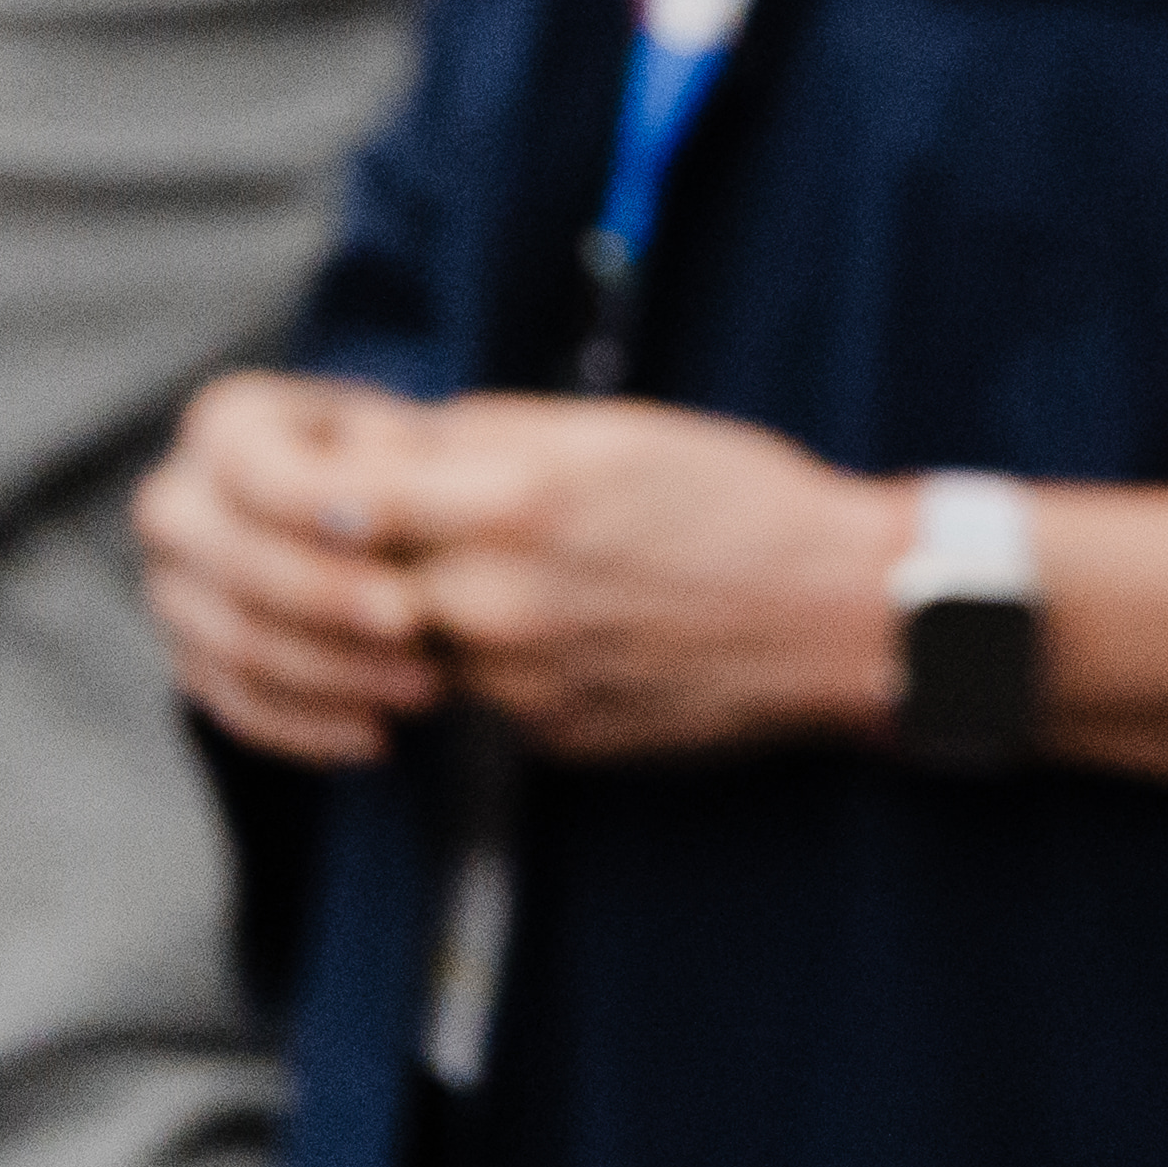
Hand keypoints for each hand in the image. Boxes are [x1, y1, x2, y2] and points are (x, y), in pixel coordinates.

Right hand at [138, 370, 464, 765]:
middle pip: (236, 567)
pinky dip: (307, 726)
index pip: (259, 477)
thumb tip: (388, 471)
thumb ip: (397, 457)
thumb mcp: (406, 439)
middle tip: (421, 638)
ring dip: (335, 677)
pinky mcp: (186, 654)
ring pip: (236, 645)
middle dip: (333, 610)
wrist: (370, 520)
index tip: (401, 563)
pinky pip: (234, 704)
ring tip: (424, 690)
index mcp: (224, 424)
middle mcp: (175, 502)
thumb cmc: (398, 468)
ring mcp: (170, 586)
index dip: (332, 526)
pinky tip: (377, 735)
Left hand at [372, 393, 903, 762]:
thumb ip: (485, 436)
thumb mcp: (611, 429)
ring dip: (425, 604)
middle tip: (411, 514)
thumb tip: (388, 438)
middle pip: (359, 575)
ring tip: (502, 566)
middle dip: (373, 544)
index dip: (330, 475)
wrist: (838, 616)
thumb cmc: (741, 500)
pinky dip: (486, 657)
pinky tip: (556, 622)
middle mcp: (498, 600)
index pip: (343, 493)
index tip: (339, 463)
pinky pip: (473, 692)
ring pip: (407, 641)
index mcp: (513, 501)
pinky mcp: (544, 737)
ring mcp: (517, 682)